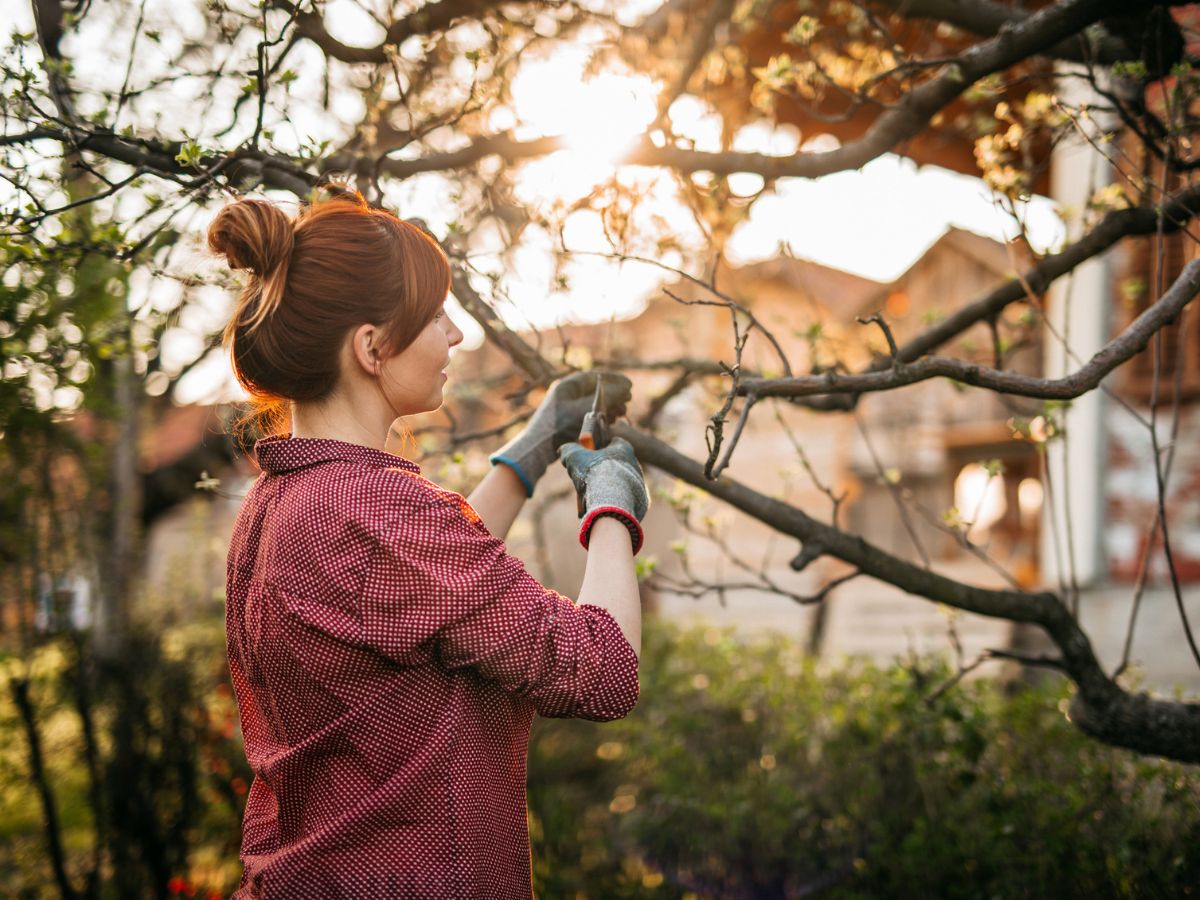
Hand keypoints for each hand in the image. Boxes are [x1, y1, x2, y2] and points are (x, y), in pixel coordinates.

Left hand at [489, 371, 631, 496]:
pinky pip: (589, 413)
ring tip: (622, 412)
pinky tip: (611, 421)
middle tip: (629, 399)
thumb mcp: (585, 410)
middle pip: (596, 389)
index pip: (595, 377)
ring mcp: (568, 407)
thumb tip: (625, 388)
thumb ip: (606, 397)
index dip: (614, 380)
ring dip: (610, 405)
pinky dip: (602, 415)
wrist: (537, 448)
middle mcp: (567, 393)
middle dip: (614, 394)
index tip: (630, 385)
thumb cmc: (559, 427)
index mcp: (567, 385)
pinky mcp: (569, 421)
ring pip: (594, 402)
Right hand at [558, 437, 648, 552]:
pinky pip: (626, 499)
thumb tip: (563, 449)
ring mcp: (640, 482)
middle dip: (602, 471)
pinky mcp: (641, 500)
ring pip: (620, 483)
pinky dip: (615, 502)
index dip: (600, 447)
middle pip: (615, 464)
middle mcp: (635, 463)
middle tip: (587, 481)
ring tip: (592, 497)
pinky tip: (602, 506)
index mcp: (623, 448)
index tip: (588, 455)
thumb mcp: (574, 457)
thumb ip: (568, 450)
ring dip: (607, 488)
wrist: (612, 502)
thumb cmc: (594, 474)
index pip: (613, 442)